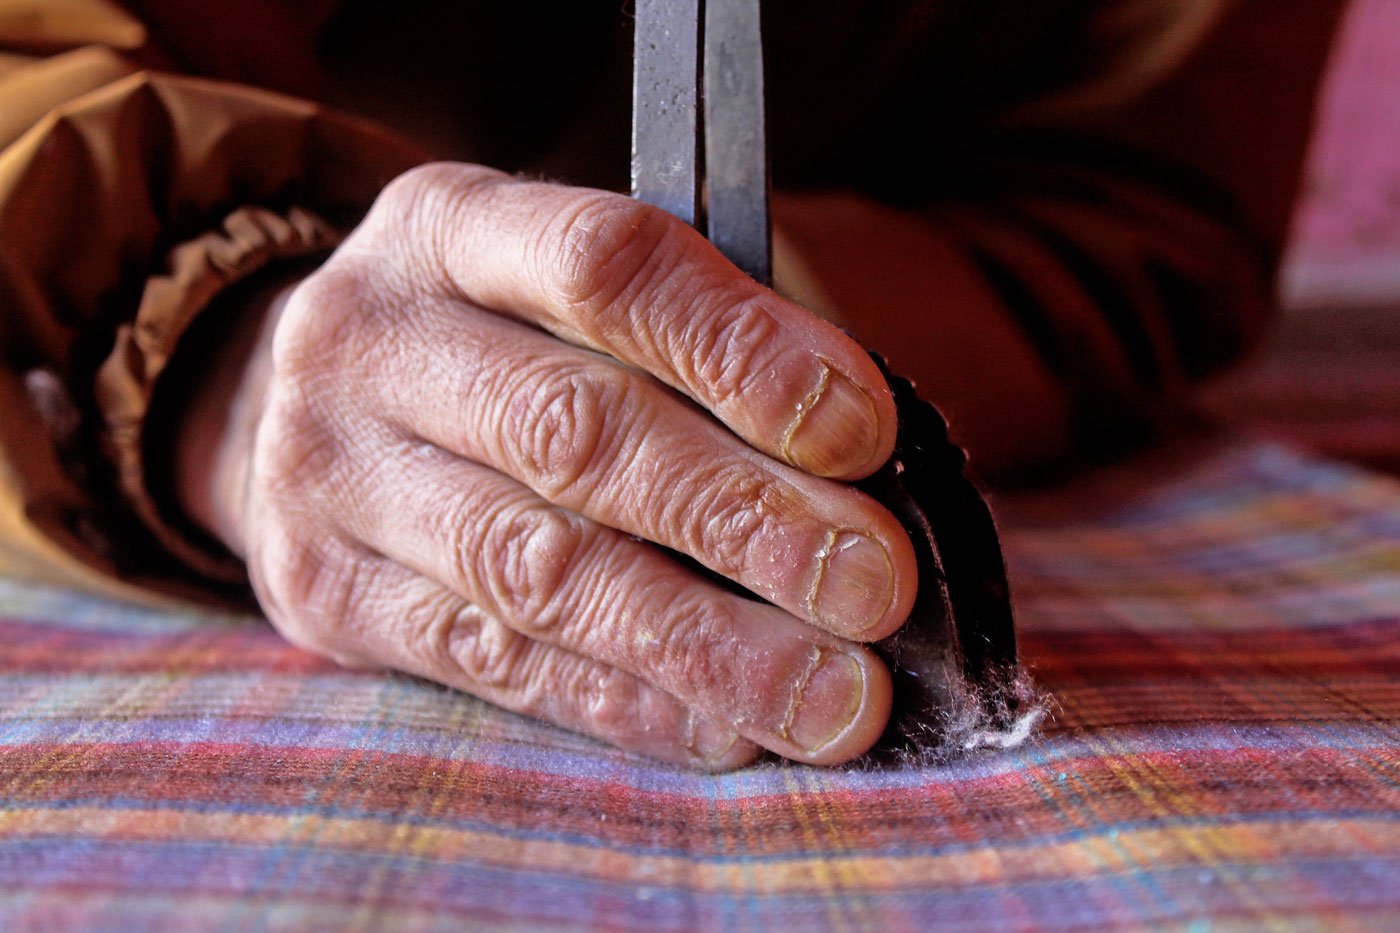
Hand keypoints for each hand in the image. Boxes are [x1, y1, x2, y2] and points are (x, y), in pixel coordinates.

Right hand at [181, 163, 916, 767]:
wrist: (317, 408)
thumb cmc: (505, 341)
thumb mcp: (573, 294)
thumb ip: (698, 345)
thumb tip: (852, 464)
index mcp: (449, 225)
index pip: (605, 267)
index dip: (741, 352)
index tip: (863, 432)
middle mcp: (368, 338)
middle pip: (572, 430)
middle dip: (742, 517)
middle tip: (873, 586)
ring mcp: (324, 472)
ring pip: (534, 569)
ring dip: (705, 643)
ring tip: (833, 697)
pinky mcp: (320, 595)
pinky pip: (492, 664)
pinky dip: (627, 703)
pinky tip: (728, 727)